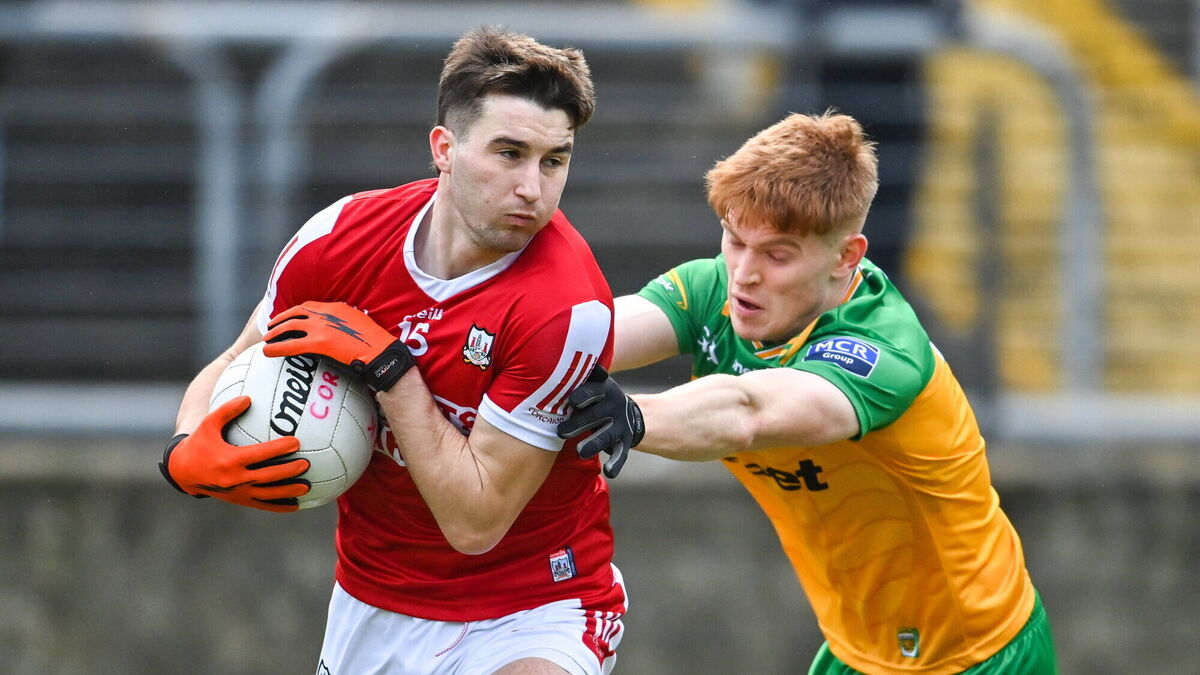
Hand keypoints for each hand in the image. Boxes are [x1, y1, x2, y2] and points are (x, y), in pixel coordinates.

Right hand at [159, 396, 309, 512]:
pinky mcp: (240, 500)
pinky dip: (279, 506)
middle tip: (306, 464)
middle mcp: (235, 479)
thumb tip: (248, 398)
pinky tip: (296, 505)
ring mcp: (239, 492)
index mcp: (229, 460)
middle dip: (288, 471)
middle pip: (267, 476)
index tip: (296, 442)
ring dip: (288, 491)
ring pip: (268, 494)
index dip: (278, 449)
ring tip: (307, 486)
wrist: (184, 472)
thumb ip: (227, 411)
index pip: (259, 454)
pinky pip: (263, 505)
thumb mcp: (208, 425)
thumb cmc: (199, 444)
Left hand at [262, 301, 413, 391]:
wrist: (382, 353)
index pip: (310, 306)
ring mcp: (322, 327)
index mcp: (337, 308)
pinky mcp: (319, 343)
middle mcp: (326, 314)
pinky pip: (292, 345)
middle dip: (280, 319)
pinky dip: (277, 348)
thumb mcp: (361, 325)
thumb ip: (346, 324)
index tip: (288, 317)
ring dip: (275, 333)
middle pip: (296, 312)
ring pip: (290, 326)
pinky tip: (268, 352)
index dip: (296, 311)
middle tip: (271, 326)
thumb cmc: (376, 344)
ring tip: (267, 339)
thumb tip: (339, 332)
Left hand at [556, 365, 643, 478]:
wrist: (626, 411)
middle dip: (578, 423)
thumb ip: (572, 379)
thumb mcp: (589, 382)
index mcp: (603, 387)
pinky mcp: (626, 442)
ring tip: (580, 451)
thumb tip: (540, 369)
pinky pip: (621, 454)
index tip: (571, 402)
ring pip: (607, 435)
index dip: (581, 396)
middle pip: (596, 414)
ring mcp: (621, 424)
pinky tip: (609, 472)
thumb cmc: (594, 397)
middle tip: (560, 432)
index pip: (592, 390)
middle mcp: (615, 404)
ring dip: (593, 443)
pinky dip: (616, 463)